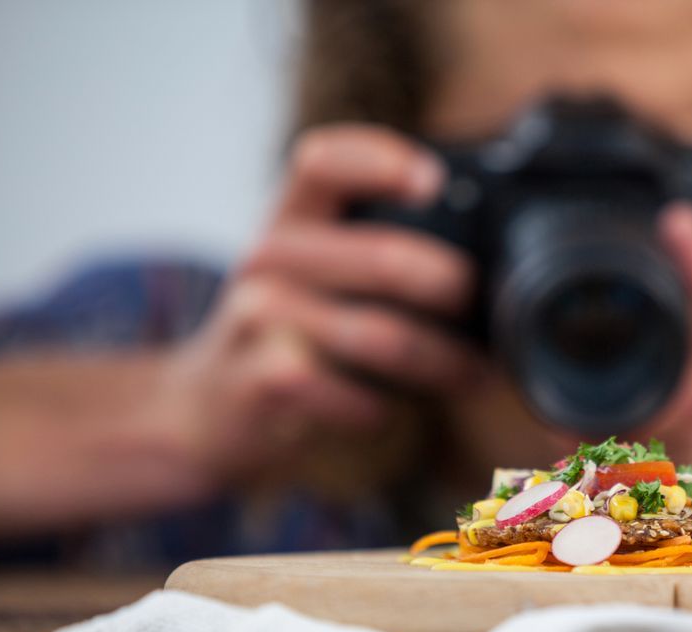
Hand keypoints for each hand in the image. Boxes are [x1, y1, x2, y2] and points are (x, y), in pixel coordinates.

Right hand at [159, 125, 483, 481]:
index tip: (434, 182)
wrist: (203, 407)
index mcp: (289, 218)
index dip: (379, 161)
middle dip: (451, 287)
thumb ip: (367, 246)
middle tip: (488, 307)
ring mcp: (260, 319)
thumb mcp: (310, 271)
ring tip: (476, 374)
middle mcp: (269, 258)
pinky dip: (380, 407)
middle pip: (382, 259)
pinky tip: (388, 411)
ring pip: (380, 337)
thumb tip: (482, 254)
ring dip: (442, 361)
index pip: (323, 162)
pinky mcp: (262, 380)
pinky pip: (349, 392)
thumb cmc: (285, 330)